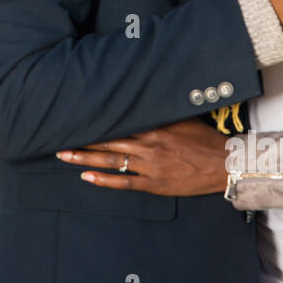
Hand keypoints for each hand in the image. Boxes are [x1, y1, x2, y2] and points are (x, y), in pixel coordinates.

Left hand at [55, 119, 229, 196]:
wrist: (224, 164)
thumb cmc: (204, 139)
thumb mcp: (182, 118)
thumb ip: (159, 111)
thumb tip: (141, 98)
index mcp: (153, 127)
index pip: (116, 122)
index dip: (94, 122)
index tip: (75, 118)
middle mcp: (147, 146)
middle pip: (107, 143)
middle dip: (81, 141)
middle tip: (57, 139)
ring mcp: (149, 167)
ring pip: (110, 162)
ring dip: (85, 160)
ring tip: (64, 156)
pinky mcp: (154, 185)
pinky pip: (124, 183)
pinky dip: (104, 181)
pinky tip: (87, 178)